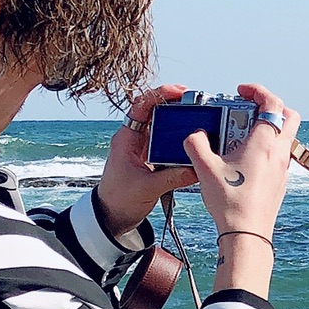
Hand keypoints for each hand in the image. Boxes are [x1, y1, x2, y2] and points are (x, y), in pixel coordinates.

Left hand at [93, 83, 198, 239]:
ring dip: (177, 121)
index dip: (159, 94)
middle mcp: (133, 138)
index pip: (141, 106)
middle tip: (195, 103)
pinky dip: (177, 139)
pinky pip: (164, 142)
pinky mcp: (148, 158)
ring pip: (161, 125)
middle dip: (173, 104)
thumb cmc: (119, 200)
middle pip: (154, 111)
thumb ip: (173, 178)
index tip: (179, 92)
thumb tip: (197, 168)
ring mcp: (141, 147)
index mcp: (126, 139)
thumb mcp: (147, 188)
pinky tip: (191, 140)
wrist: (111, 216)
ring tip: (197, 118)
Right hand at [184, 84, 299, 296]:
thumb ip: (195, 145)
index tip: (242, 90)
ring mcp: (283, 168)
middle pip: (290, 117)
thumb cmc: (230, 202)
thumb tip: (194, 135)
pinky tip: (246, 158)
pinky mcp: (281, 182)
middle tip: (249, 108)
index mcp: (264, 143)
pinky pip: (280, 155)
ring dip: (270, 128)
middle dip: (271, 106)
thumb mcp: (204, 169)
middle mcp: (279, 152)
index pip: (272, 103)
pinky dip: (268, 147)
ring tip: (243, 133)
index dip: (258, 91)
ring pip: (287, 137)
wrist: (247, 235)